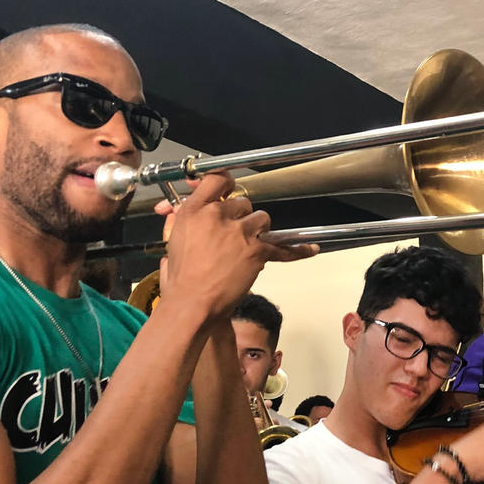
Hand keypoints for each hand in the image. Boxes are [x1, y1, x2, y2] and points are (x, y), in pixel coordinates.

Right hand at [155, 174, 316, 319]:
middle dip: (240, 218)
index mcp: (194, 211)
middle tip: (231, 238)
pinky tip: (312, 249)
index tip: (228, 190)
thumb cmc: (180, 279)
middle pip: (242, 202)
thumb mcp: (172, 240)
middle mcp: (218, 215)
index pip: (217, 179)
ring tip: (246, 249)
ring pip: (261, 219)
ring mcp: (240, 232)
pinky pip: (283, 247)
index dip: (226, 183)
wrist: (192, 304)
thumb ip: (180, 218)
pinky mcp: (257, 251)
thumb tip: (178, 207)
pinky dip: (298, 250)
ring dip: (257, 231)